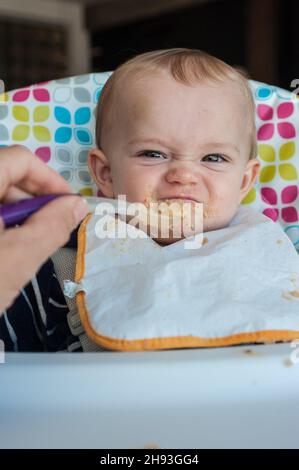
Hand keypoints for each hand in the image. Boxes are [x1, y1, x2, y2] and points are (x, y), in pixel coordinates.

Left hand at [0, 145, 87, 311]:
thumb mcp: (17, 258)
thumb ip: (52, 226)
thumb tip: (78, 205)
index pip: (19, 159)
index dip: (49, 179)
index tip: (68, 206)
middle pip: (4, 175)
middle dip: (35, 200)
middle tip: (52, 229)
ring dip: (18, 214)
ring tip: (26, 245)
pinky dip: (0, 225)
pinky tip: (3, 251)